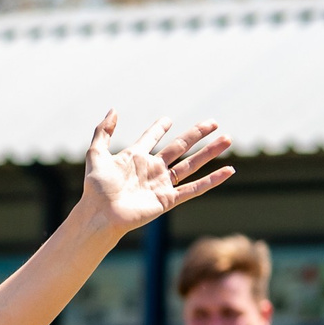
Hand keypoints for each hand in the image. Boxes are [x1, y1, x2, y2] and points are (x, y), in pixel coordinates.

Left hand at [79, 110, 233, 239]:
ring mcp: (161, 184)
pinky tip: (228, 171)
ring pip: (191, 165)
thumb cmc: (95, 189)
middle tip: (213, 122)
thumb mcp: (96, 155)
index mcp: (135, 158)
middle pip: (180, 147)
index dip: (158, 129)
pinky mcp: (167, 199)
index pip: (151, 138)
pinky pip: (194, 188)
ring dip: (210, 152)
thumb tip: (113, 110)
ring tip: (227, 139)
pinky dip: (212, 180)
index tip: (167, 120)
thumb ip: (103, 132)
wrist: (99, 215)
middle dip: (197, 134)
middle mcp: (151, 169)